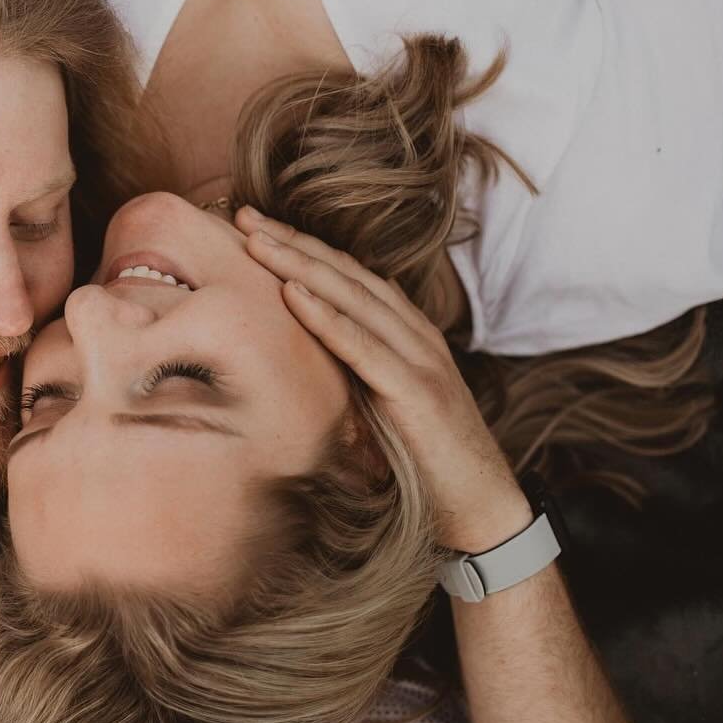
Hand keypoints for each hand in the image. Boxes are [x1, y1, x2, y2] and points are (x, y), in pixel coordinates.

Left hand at [235, 206, 530, 552]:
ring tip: (257, 240)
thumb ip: (354, 367)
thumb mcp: (381, 401)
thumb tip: (307, 349)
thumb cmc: (425, 459)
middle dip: (293, 242)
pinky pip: (363, 348)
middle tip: (243, 215)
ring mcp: (419, 359)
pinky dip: (326, 318)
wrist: (479, 506)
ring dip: (300, 265)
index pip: (349, 276)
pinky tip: (291, 295)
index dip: (303, 246)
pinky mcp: (416, 392)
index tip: (255, 225)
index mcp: (407, 333)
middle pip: (346, 275)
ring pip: (353, 299)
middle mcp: (416, 335)